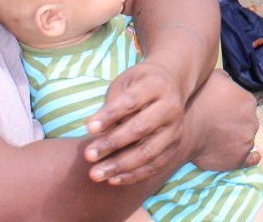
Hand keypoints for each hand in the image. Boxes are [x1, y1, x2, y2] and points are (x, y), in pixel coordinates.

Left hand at [84, 61, 186, 184]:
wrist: (171, 86)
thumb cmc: (140, 84)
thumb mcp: (126, 82)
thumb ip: (111, 103)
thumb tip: (91, 127)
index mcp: (156, 85)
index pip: (131, 102)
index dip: (110, 115)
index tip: (89, 128)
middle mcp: (170, 107)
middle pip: (141, 128)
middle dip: (112, 144)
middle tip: (88, 156)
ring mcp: (175, 129)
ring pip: (148, 152)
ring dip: (120, 166)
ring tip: (95, 174)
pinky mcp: (174, 146)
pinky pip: (154, 166)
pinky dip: (132, 175)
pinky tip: (112, 179)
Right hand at [188, 71, 260, 171]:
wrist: (186, 130)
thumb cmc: (199, 100)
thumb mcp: (215, 77)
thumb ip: (227, 79)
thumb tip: (229, 82)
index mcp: (248, 102)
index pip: (245, 105)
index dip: (233, 107)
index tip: (221, 111)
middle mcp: (252, 121)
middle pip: (246, 122)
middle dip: (236, 122)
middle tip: (219, 124)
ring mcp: (247, 141)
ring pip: (245, 138)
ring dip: (238, 138)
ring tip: (222, 139)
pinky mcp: (239, 159)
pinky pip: (250, 159)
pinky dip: (252, 158)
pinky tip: (254, 156)